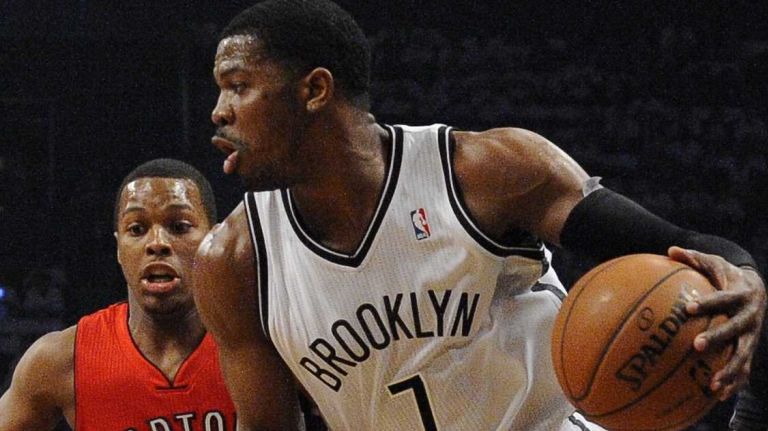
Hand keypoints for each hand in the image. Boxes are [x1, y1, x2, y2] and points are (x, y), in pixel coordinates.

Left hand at [668, 246, 766, 400]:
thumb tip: (670, 250)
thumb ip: (692, 258)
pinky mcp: (750, 349)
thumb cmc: (726, 275)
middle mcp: (749, 317)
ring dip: (729, 369)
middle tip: (697, 345)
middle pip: (735, 329)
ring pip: (743, 354)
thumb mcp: (713, 263)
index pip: (723, 299)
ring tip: (712, 384)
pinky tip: (718, 397)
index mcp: (740, 295)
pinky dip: (734, 383)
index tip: (689, 308)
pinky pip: (744, 369)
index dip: (708, 303)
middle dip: (718, 338)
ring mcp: (752, 335)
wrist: (757, 289)